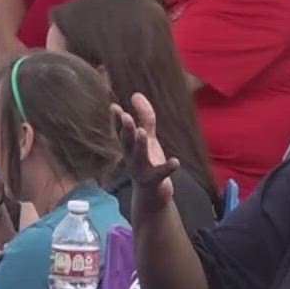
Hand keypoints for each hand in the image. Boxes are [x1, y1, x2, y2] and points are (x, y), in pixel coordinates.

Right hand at [112, 94, 177, 216]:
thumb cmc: (147, 161)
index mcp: (129, 146)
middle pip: (126, 142)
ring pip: (139, 156)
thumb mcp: (147, 138)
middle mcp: (132, 157)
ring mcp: (142, 169)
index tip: (114, 107)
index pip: (120, 131)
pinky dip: (168, 168)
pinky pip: (161, 173)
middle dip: (126, 130)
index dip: (117, 120)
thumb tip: (136, 94)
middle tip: (126, 117)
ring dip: (139, 144)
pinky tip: (175, 161)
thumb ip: (144, 117)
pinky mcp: (154, 180)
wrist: (151, 194)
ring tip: (142, 132)